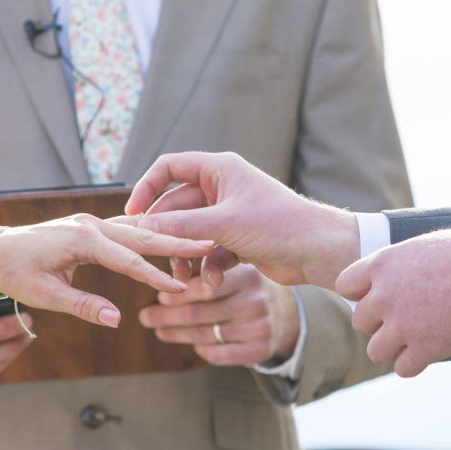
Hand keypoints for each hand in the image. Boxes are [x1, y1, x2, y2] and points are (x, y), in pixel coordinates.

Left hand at [0, 214, 213, 327]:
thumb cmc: (16, 274)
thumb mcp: (46, 295)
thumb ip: (84, 307)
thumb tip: (117, 320)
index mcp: (81, 240)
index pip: (129, 260)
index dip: (156, 277)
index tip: (181, 287)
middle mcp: (90, 225)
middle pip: (142, 235)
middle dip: (176, 242)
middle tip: (208, 244)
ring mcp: (90, 223)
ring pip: (136, 229)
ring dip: (166, 236)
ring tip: (197, 240)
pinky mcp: (88, 227)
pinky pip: (124, 230)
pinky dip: (148, 235)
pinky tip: (166, 237)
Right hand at [124, 151, 360, 288]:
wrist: (318, 251)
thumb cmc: (278, 225)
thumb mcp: (224, 224)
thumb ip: (181, 225)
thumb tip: (143, 228)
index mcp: (219, 170)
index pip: (169, 168)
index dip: (146, 188)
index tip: (132, 214)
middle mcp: (222, 188)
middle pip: (176, 207)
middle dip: (166, 234)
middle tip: (152, 255)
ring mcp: (229, 215)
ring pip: (191, 233)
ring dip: (185, 255)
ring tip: (184, 277)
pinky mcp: (237, 239)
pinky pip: (209, 251)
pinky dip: (208, 266)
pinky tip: (214, 281)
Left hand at [138, 264, 299, 366]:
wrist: (286, 311)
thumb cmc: (246, 285)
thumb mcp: (233, 268)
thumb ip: (203, 267)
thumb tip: (158, 268)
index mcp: (247, 275)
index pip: (204, 288)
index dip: (177, 294)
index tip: (158, 295)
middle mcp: (257, 301)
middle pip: (200, 313)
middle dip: (167, 316)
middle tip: (145, 317)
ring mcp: (261, 327)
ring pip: (206, 335)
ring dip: (177, 334)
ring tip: (159, 330)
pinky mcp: (262, 350)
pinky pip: (221, 354)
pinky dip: (202, 350)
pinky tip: (192, 345)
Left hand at [335, 229, 450, 376]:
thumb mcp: (422, 245)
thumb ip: (399, 263)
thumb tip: (394, 271)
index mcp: (381, 265)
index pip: (345, 286)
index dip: (361, 293)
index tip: (380, 295)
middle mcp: (384, 296)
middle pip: (360, 322)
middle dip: (379, 323)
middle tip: (405, 318)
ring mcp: (403, 325)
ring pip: (376, 351)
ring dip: (393, 348)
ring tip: (414, 339)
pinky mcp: (425, 348)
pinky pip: (403, 368)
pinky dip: (414, 364)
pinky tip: (428, 352)